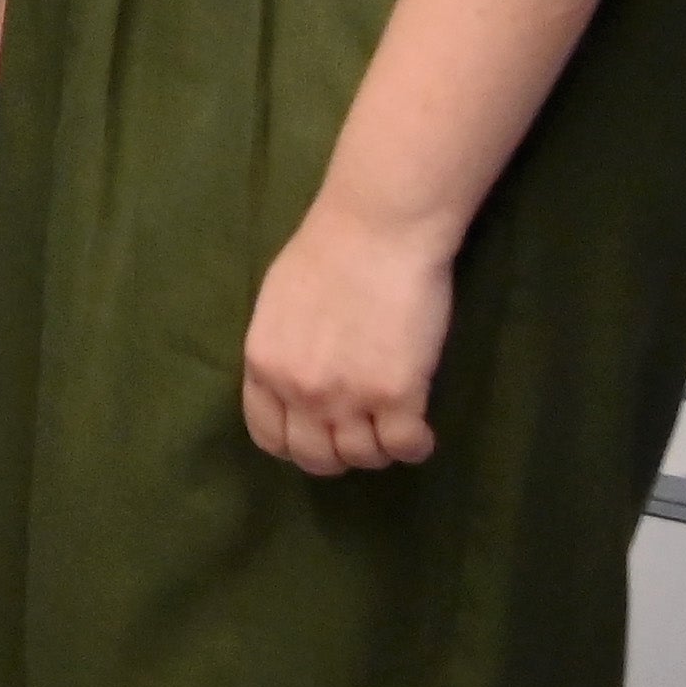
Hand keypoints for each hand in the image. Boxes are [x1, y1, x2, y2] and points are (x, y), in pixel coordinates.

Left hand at [239, 197, 453, 476]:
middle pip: (315, 457)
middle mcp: (300, 390)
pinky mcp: (397, 395)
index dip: (296, 444)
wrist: (376, 229)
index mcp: (264, 365)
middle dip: (338, 455)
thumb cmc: (327, 252)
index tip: (318, 435)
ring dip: (380, 448)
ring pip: (363, 457)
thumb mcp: (278, 306)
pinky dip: (415, 446)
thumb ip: (282, 350)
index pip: (269, 437)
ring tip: (393, 425)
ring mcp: (348, 397)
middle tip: (361, 434)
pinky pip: (405, 448)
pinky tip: (421, 429)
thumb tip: (293, 380)